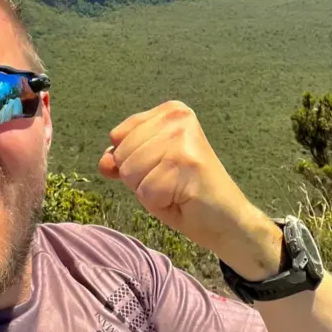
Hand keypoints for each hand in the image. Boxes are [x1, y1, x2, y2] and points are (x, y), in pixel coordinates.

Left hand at [98, 100, 282, 277]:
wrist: (228, 220)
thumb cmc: (187, 193)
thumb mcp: (148, 169)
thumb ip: (122, 159)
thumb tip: (103, 162)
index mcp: (170, 111)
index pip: (118, 136)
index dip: (134, 161)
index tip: (165, 167)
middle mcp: (177, 117)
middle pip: (121, 155)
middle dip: (140, 178)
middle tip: (172, 182)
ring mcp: (182, 139)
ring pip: (130, 173)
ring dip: (149, 191)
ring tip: (177, 190)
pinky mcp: (185, 163)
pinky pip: (145, 192)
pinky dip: (159, 204)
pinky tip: (183, 199)